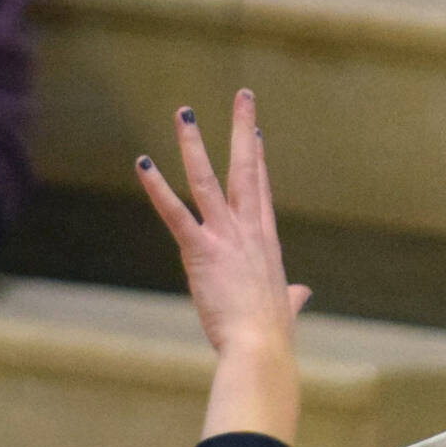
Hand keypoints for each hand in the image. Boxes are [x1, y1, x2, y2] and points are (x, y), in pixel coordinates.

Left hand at [136, 92, 308, 356]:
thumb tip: (303, 293)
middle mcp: (248, 232)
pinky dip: (157, 187)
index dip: (258, 160)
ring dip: (194, 144)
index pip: (260, 191)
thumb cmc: (272, 336)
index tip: (255, 133)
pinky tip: (142, 162)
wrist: (261, 349)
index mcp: (266, 244)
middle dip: (243, 130)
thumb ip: (293, 297)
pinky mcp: (201, 252)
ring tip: (185, 112)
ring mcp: (225, 239)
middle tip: (243, 96)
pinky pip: (175, 213)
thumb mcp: (285, 310)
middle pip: (246, 170)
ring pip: (208, 180)